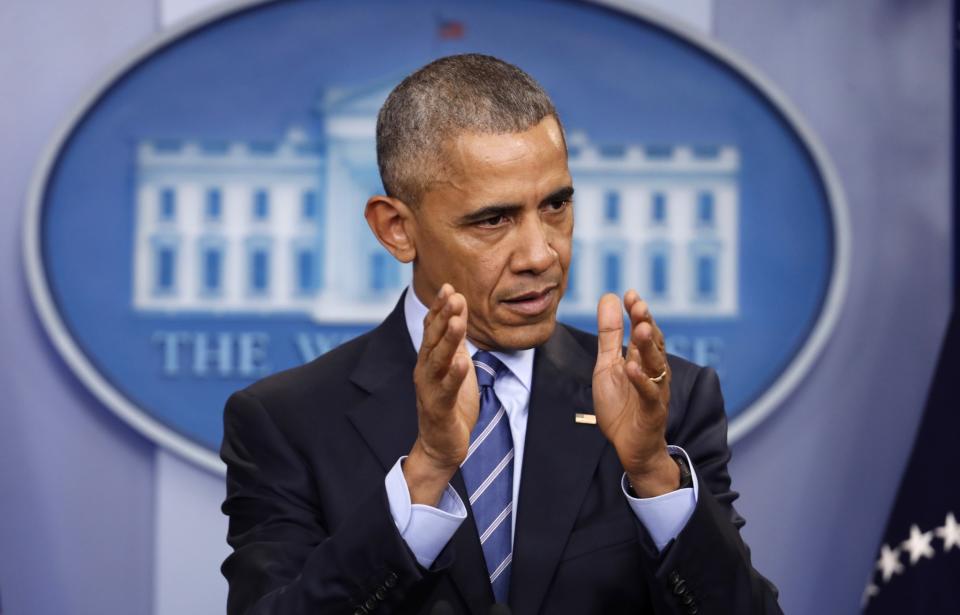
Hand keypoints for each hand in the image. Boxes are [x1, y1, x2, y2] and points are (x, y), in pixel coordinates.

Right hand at [404, 284, 478, 504]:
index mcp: (429, 359)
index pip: (431, 328)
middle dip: (442, 316)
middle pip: (432, 339)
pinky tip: (463, 362)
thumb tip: (458, 309)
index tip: (449, 287)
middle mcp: (425, 370)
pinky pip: (447, 389)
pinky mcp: (439, 408)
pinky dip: (455, 375)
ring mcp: (430, 389)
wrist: (442, 444)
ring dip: (447, 340)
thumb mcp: (455, 364)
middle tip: (452, 295)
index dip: (439, 308)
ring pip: (438, 360)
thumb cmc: (450, 402)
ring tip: (456, 321)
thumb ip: (456, 340)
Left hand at [593, 290, 677, 496]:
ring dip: (648, 346)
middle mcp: (654, 372)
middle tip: (639, 305)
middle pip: (653, 343)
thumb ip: (610, 335)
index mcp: (643, 359)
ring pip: (655, 365)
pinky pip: (649, 394)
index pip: (644, 330)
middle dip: (646, 323)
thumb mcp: (608, 365)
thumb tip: (610, 298)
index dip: (638, 313)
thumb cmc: (621, 405)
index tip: (630, 294)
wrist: (630, 446)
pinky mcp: (652, 411)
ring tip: (639, 328)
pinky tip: (632, 367)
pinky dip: (641, 380)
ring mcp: (655, 390)